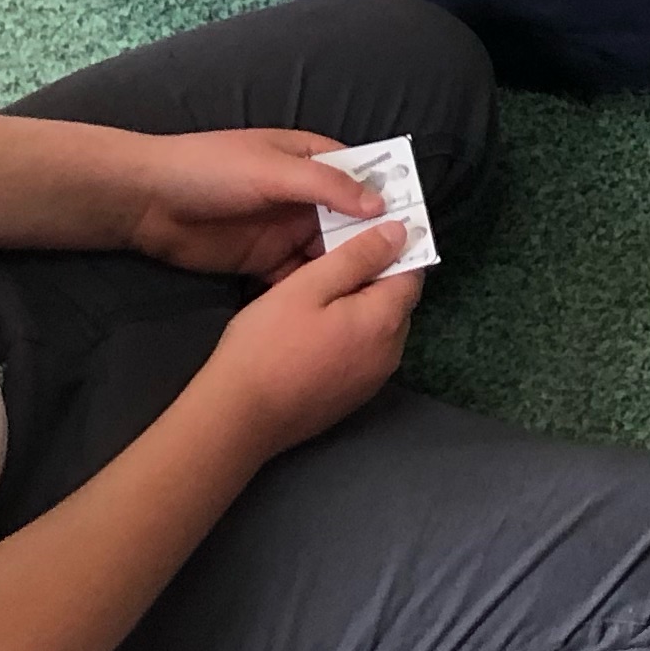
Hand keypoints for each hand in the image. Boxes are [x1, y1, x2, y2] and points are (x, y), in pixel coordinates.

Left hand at [121, 129, 393, 278]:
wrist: (146, 202)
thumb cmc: (212, 169)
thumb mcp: (273, 170)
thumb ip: (327, 186)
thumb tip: (380, 206)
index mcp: (310, 160)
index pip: (362, 176)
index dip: (389, 195)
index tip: (418, 221)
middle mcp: (304, 195)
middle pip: (352, 219)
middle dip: (376, 238)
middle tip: (408, 264)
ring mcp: (285, 230)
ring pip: (331, 251)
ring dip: (351, 266)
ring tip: (380, 288)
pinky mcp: (265, 261)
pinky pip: (302, 276)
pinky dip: (319, 288)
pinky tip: (339, 304)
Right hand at [196, 219, 418, 459]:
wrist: (238, 417)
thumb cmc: (268, 345)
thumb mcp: (307, 287)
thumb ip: (357, 258)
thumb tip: (400, 232)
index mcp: (386, 321)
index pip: (410, 271)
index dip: (391, 248)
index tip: (361, 236)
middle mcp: (391, 352)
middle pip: (395, 301)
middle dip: (372, 278)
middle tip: (327, 265)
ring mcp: (373, 379)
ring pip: (377, 328)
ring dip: (357, 309)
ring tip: (315, 298)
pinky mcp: (352, 397)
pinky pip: (361, 353)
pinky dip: (347, 336)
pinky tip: (311, 334)